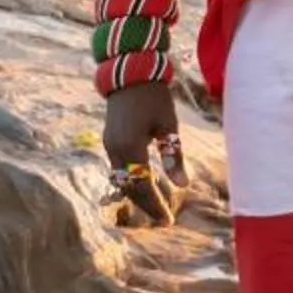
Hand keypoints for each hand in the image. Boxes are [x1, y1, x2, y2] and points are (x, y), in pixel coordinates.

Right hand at [101, 79, 189, 226]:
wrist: (129, 72)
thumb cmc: (154, 97)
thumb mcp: (168, 126)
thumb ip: (173, 156)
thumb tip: (183, 185)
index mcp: (130, 148)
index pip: (143, 186)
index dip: (155, 204)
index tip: (168, 220)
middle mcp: (115, 150)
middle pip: (130, 187)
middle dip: (145, 204)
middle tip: (162, 218)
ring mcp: (109, 145)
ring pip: (122, 179)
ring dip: (137, 194)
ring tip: (154, 206)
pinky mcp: (109, 140)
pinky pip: (119, 168)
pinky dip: (131, 180)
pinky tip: (144, 184)